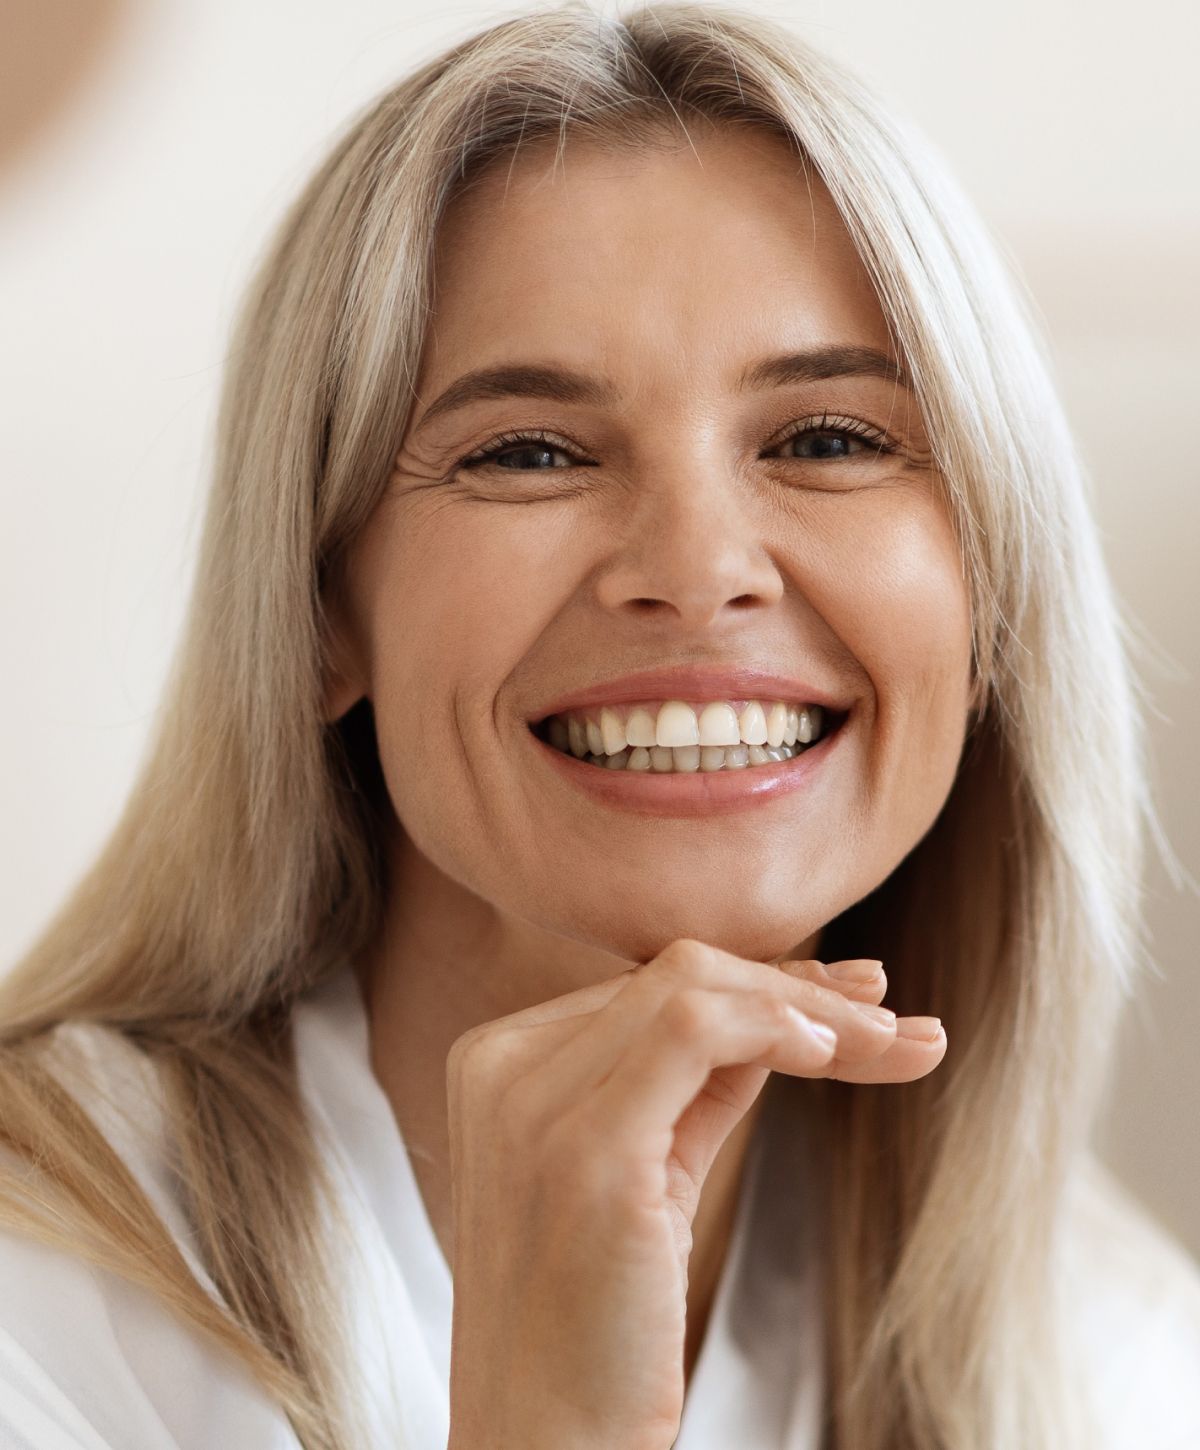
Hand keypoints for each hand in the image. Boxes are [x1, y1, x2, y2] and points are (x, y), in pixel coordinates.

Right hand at [444, 938, 944, 1449]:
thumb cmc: (593, 1326)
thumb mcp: (642, 1174)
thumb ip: (692, 1087)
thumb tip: (787, 1012)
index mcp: (499, 1063)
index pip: (647, 985)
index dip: (759, 985)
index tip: (847, 1000)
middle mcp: (503, 1066)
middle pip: (676, 974)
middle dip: (800, 989)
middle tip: (894, 1020)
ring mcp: (535, 1103)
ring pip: (693, 986)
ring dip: (809, 1006)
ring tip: (892, 1039)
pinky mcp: (587, 1149)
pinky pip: (694, 1029)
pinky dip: (774, 1022)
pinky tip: (831, 1051)